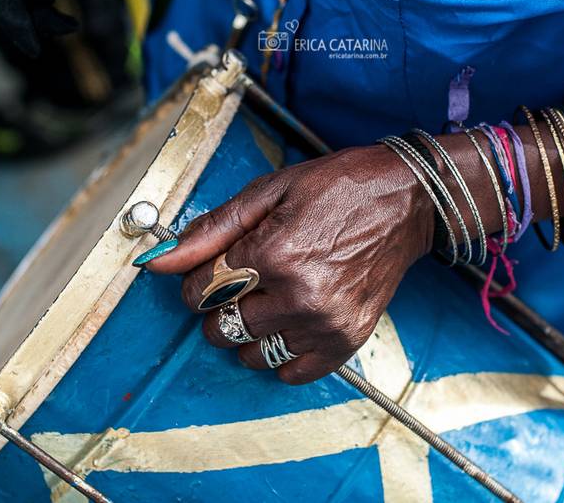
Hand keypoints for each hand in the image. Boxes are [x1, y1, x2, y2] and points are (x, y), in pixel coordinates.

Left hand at [146, 145, 433, 383]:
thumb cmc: (337, 188)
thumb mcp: (269, 192)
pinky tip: (287, 325)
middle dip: (216, 307)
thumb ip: (211, 229)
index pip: (200, 290)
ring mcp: (325, 323)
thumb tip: (157, 260)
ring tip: (266, 302)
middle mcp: (299, 294)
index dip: (193, 282)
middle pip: (219, 327)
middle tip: (239, 284)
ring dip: (245, 332)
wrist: (405, 200)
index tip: (208, 273)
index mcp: (274, 251)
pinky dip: (280, 355)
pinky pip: (291, 373)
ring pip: (250, 354)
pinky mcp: (347, 339)